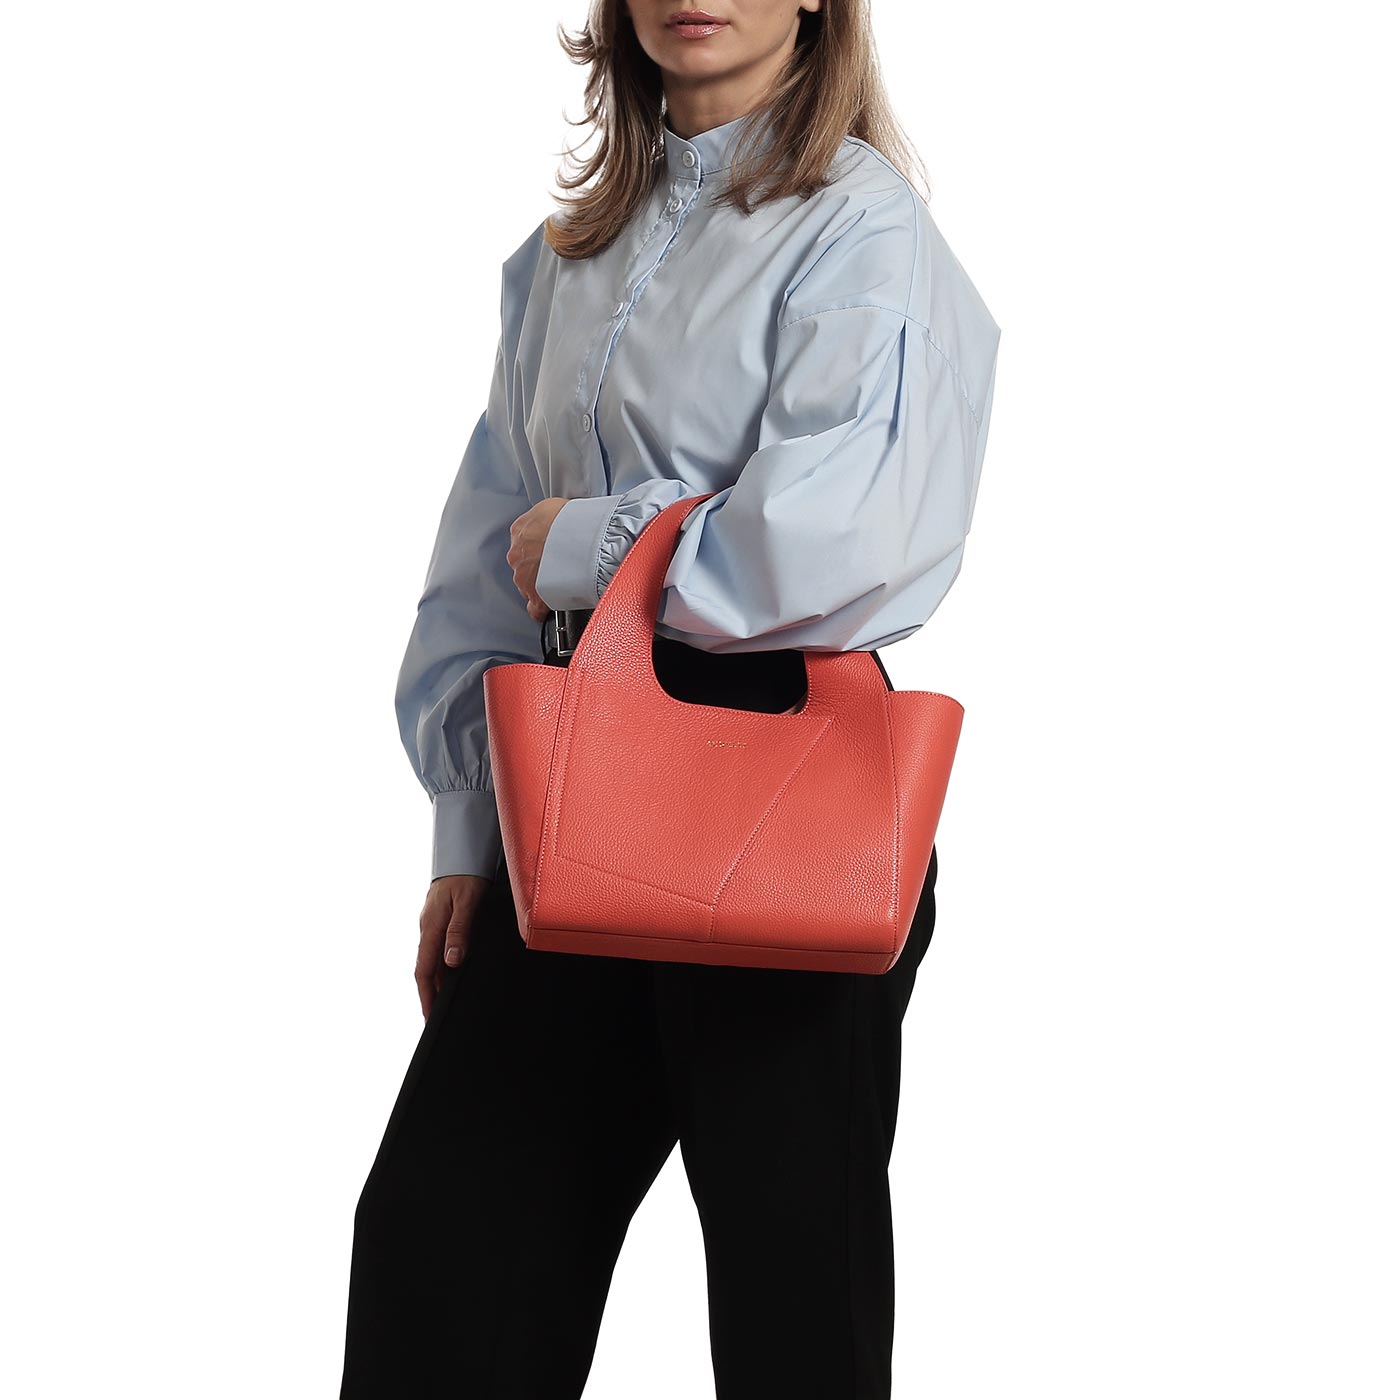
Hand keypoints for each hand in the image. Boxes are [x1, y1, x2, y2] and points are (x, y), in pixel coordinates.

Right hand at [416, 874, 492, 1018]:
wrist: (462, 855)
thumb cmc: (466, 877)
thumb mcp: (467, 903)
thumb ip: (459, 932)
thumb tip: (451, 961)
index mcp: (431, 928)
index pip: (424, 970)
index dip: (426, 996)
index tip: (430, 1016)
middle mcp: (427, 929)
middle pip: (426, 970)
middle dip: (429, 995)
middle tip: (436, 1017)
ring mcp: (431, 925)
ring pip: (431, 960)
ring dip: (436, 982)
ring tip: (444, 1002)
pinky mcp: (438, 921)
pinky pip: (437, 949)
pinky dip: (441, 966)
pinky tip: (450, 974)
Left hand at [508, 497, 570, 622]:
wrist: (579, 537)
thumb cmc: (572, 520)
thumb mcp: (554, 507)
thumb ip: (550, 518)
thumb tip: (560, 520)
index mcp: (520, 530)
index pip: (524, 541)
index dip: (538, 547)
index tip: (550, 550)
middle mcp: (517, 554)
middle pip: (523, 565)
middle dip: (538, 567)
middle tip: (558, 566)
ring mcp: (524, 576)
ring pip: (528, 585)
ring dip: (541, 585)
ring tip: (561, 583)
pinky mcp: (536, 595)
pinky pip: (535, 607)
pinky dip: (541, 609)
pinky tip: (550, 607)